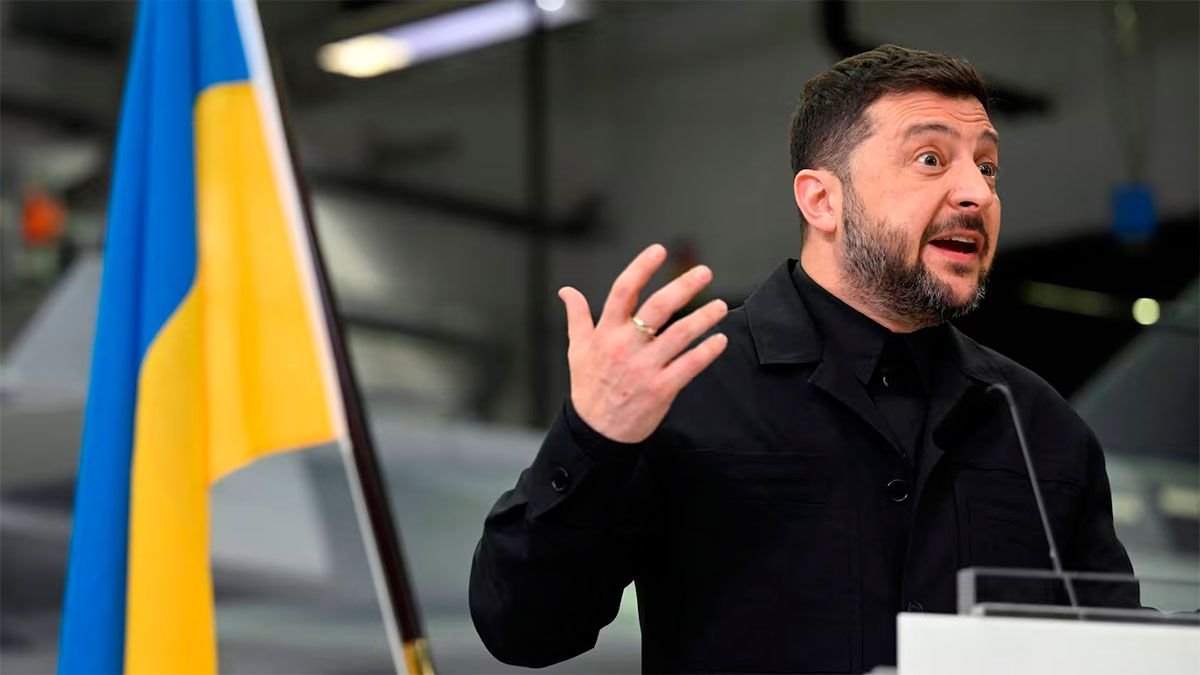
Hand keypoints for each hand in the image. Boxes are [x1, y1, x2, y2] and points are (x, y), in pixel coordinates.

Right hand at [558, 243, 728, 443]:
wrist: (596, 432)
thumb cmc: (588, 387)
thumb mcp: (577, 349)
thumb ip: (577, 317)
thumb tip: (566, 291)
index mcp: (605, 333)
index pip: (623, 291)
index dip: (641, 268)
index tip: (659, 250)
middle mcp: (625, 346)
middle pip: (657, 308)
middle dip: (683, 286)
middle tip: (704, 272)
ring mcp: (644, 368)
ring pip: (680, 335)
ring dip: (704, 318)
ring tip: (720, 306)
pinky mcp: (661, 389)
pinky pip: (689, 365)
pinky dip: (707, 351)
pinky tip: (719, 340)